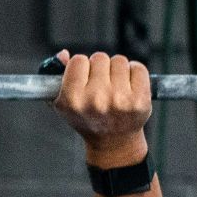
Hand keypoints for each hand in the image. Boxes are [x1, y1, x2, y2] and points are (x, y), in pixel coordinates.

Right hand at [50, 51, 151, 165]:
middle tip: (101, 86)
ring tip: (115, 88)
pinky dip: (135, 73)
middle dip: (100, 68)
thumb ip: (56, 76)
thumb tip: (64, 54)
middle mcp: (96, 100)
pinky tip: (129, 88)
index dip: (82, 68)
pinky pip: (138, 68)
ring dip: (117, 70)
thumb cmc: (87, 118)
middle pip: (99, 58)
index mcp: (73, 100)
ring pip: (119, 61)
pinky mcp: (140, 100)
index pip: (78, 61)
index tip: (85, 80)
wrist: (113, 142)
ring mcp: (120, 100)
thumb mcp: (64, 102)